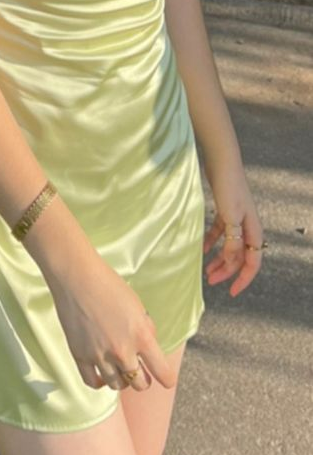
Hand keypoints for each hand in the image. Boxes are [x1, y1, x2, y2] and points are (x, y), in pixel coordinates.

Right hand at [44, 249, 177, 392]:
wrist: (78, 278)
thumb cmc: (110, 286)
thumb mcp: (138, 306)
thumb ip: (146, 330)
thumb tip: (149, 348)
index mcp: (142, 337)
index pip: (163, 373)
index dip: (166, 378)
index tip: (165, 378)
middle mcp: (122, 351)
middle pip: (139, 384)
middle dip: (143, 379)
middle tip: (139, 370)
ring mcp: (100, 356)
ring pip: (117, 385)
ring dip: (122, 380)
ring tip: (119, 369)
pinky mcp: (80, 356)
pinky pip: (92, 382)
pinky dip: (100, 382)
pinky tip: (102, 374)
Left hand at [203, 159, 264, 297]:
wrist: (222, 162)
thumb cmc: (228, 187)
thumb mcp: (231, 216)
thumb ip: (233, 238)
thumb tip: (232, 257)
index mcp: (253, 230)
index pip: (253, 262)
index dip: (243, 279)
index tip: (231, 292)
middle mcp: (247, 226)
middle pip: (239, 256)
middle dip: (227, 271)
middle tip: (210, 280)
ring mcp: (236, 219)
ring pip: (229, 246)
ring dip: (219, 259)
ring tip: (205, 270)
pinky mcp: (225, 211)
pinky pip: (220, 233)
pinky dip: (211, 242)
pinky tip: (201, 249)